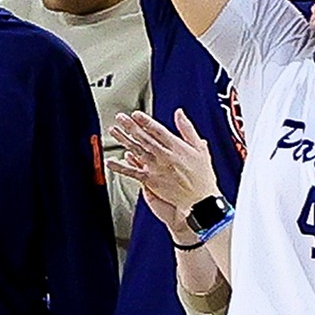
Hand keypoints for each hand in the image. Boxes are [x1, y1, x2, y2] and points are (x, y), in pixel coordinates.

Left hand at [107, 109, 219, 225]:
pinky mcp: (151, 181)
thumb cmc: (202, 176)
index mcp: (176, 147)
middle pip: (144, 138)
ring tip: (114, 131)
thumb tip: (179, 113)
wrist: (201, 201)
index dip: (145, 121)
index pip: (157, 130)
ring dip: (124, 140)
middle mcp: (164, 156)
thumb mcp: (200, 148)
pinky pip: (132, 173)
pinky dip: (121, 167)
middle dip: (131, 126)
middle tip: (120, 118)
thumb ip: (187, 129)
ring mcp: (156, 168)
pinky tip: (111, 162)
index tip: (136, 114)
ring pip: (136, 151)